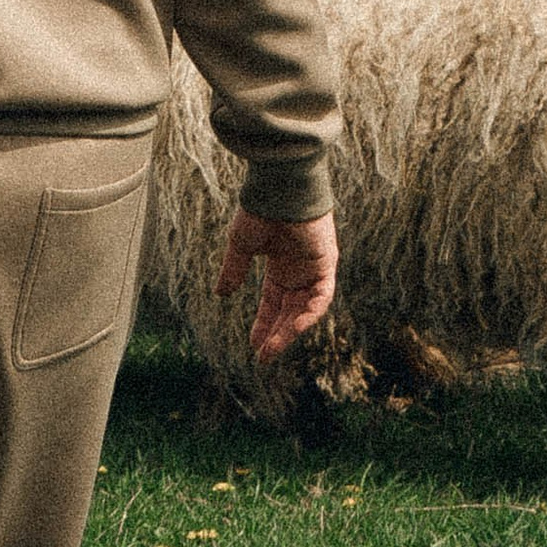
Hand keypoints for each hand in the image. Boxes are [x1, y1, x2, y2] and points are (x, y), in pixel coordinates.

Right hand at [213, 209, 337, 361]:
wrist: (278, 189)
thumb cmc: (259, 211)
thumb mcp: (241, 247)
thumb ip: (234, 271)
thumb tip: (220, 294)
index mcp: (281, 267)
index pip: (274, 304)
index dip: (264, 324)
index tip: (253, 345)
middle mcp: (300, 271)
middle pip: (290, 312)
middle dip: (276, 335)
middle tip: (262, 357)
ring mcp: (314, 269)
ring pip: (305, 310)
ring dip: (289, 332)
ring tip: (271, 351)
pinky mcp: (326, 265)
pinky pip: (320, 299)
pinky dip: (307, 316)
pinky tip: (291, 330)